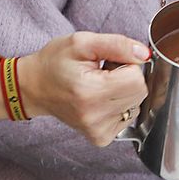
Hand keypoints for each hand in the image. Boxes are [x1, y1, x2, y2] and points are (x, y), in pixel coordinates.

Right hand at [15, 32, 149, 145]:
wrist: (34, 87)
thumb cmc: (55, 62)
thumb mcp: (83, 42)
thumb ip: (117, 44)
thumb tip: (144, 54)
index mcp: (91, 92)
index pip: (137, 79)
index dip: (126, 64)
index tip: (108, 62)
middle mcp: (95, 116)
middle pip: (140, 93)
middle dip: (126, 77)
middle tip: (103, 72)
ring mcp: (97, 130)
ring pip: (136, 105)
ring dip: (123, 92)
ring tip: (99, 85)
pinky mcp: (100, 137)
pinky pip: (127, 117)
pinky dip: (118, 106)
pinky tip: (99, 99)